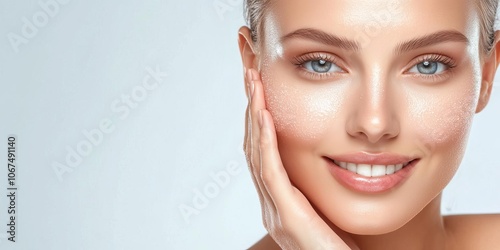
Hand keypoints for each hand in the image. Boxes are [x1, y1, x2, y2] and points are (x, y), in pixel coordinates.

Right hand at [243, 68, 353, 249]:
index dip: (259, 118)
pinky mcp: (289, 218)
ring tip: (253, 84)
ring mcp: (276, 212)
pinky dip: (267, 143)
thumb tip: (328, 160)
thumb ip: (319, 188)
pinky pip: (272, 173)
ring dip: (255, 116)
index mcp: (281, 201)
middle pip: (254, 147)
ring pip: (257, 154)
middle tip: (250, 74)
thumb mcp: (328, 210)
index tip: (260, 87)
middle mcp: (272, 205)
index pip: (263, 152)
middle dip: (252, 108)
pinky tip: (265, 117)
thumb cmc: (344, 248)